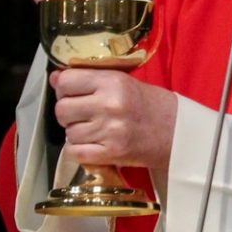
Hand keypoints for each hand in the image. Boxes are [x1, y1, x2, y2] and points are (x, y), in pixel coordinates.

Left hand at [49, 69, 176, 175]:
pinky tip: (94, 143)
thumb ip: (90, 78)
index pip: (66, 81)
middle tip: (82, 113)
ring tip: (94, 129)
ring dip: (76, 132)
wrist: (176, 132)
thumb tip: (55, 77)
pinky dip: (80, 149)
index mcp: (112, 81)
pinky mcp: (110, 153)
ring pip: (68, 133)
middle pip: (62, 109)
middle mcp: (109, 105)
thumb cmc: (149, 104)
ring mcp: (109, 131)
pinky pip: (75, 152)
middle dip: (68, 112)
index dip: (64, 88)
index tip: (72, 92)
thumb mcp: (122, 81)